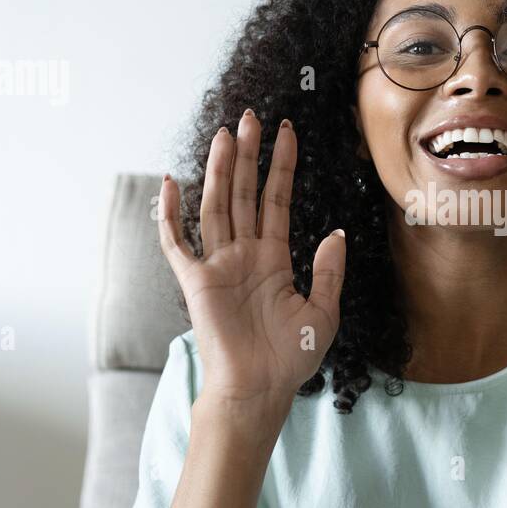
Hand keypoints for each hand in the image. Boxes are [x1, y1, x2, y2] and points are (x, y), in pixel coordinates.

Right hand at [157, 111, 345, 432]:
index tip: (288, 132)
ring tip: (226, 133)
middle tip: (251, 117)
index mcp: (273, 258)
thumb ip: (328, 271)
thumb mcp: (323, 311)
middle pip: (244, 193)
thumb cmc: (289, 359)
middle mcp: (244, 255)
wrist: (260, 390)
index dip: (282, 165)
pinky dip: (170, 213)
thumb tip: (336, 232)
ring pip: (217, 206)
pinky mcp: (196, 282)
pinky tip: (171, 182)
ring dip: (220, 170)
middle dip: (248, 155)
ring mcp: (218, 265)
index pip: (276, 199)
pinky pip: (177, 243)